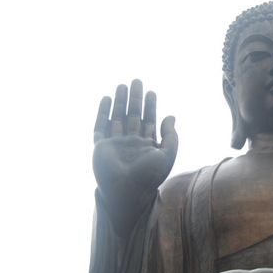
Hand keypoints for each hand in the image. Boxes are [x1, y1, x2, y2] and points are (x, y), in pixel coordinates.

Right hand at [93, 79, 177, 233]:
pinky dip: (103, 112)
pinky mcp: (101, 146)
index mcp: (146, 146)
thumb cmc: (149, 176)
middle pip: (133, 116)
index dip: (150, 106)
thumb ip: (171, 136)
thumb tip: (171, 116)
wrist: (127, 191)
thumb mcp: (167, 155)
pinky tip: (107, 99)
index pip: (149, 121)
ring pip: (117, 117)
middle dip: (135, 99)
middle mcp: (130, 143)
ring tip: (123, 85)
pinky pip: (101, 126)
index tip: (152, 92)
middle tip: (137, 81)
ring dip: (120, 102)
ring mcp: (115, 144)